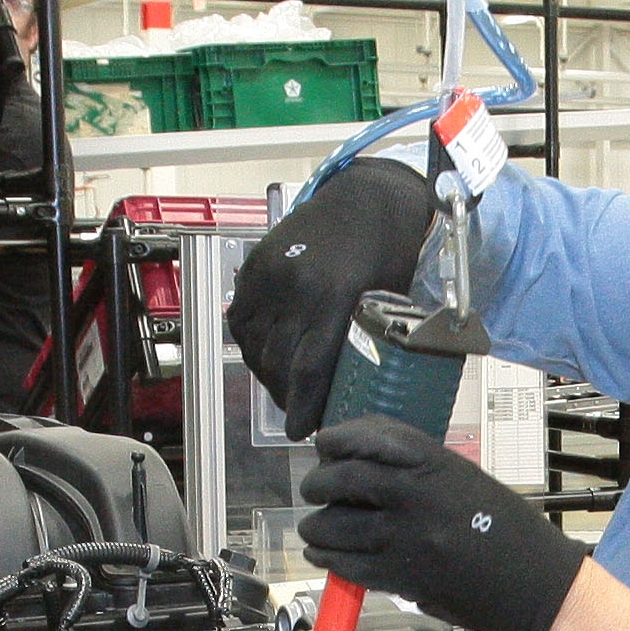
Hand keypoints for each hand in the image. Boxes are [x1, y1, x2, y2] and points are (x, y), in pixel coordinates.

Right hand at [227, 159, 438, 434]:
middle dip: (288, 396)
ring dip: (269, 375)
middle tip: (301, 412)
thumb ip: (364, 344)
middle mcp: (295, 285)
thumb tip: (350, 395)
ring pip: (256, 347)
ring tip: (287, 388)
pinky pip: (241, 324)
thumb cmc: (388, 252)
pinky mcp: (252, 268)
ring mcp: (268, 275)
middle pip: (279, 363)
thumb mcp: (388, 302)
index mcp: (335, 294)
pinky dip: (253, 346)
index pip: (309, 366)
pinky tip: (271, 356)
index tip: (299, 432)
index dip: (302, 406)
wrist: (366, 198)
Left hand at [298, 417, 588, 630]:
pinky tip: (327, 556)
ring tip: (315, 529)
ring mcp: (406, 539)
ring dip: (317, 528)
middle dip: (318, 484)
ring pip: (335, 527)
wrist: (534, 583)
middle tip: (313, 490)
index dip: (338, 439)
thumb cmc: (506, 529)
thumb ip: (418, 469)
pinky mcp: (402, 578)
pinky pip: (348, 566)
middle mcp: (417, 496)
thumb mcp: (465, 480)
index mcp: (436, 465)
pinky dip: (330, 560)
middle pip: (343, 480)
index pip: (370, 439)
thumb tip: (363, 463)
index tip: (325, 444)